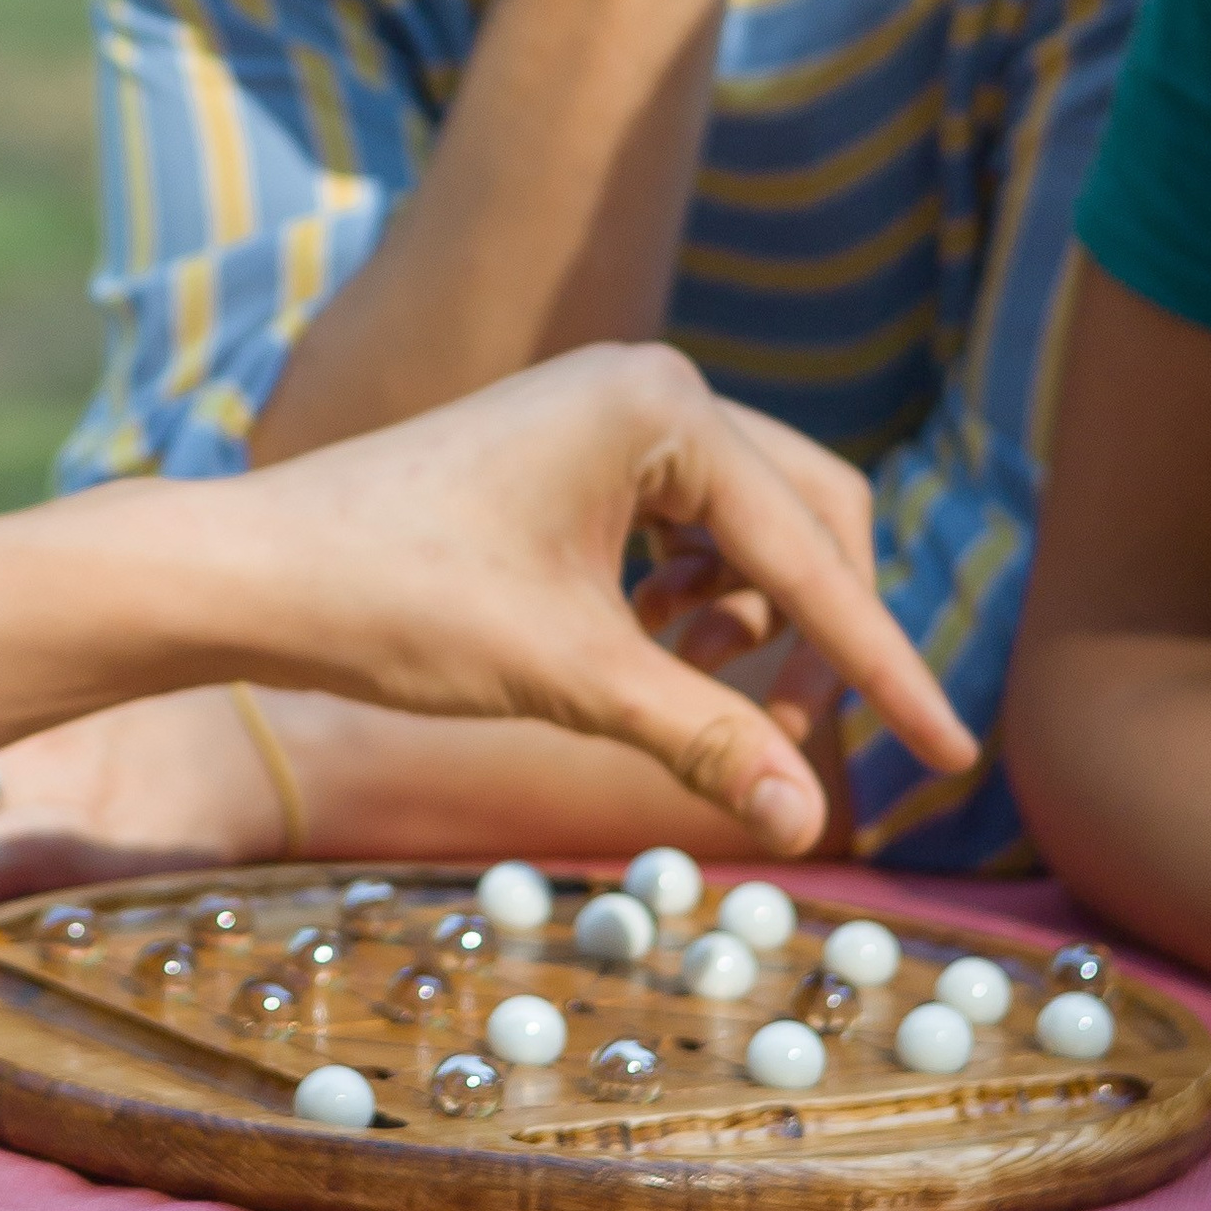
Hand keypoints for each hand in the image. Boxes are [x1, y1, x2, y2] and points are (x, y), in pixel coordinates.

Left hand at [227, 344, 973, 852]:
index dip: (886, 667)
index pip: (816, 555)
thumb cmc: (402, 603)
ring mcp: (610, 410)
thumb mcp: (572, 677)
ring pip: (750, 527)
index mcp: (664, 406)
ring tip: (698, 701)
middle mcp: (651, 383)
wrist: (258, 568)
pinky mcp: (576, 450)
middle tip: (804, 750)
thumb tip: (816, 827)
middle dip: (823, 639)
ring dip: (755, 625)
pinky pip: (689, 526)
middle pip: (810, 519)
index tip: (952, 755)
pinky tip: (656, 657)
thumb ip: (707, 740)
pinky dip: (699, 602)